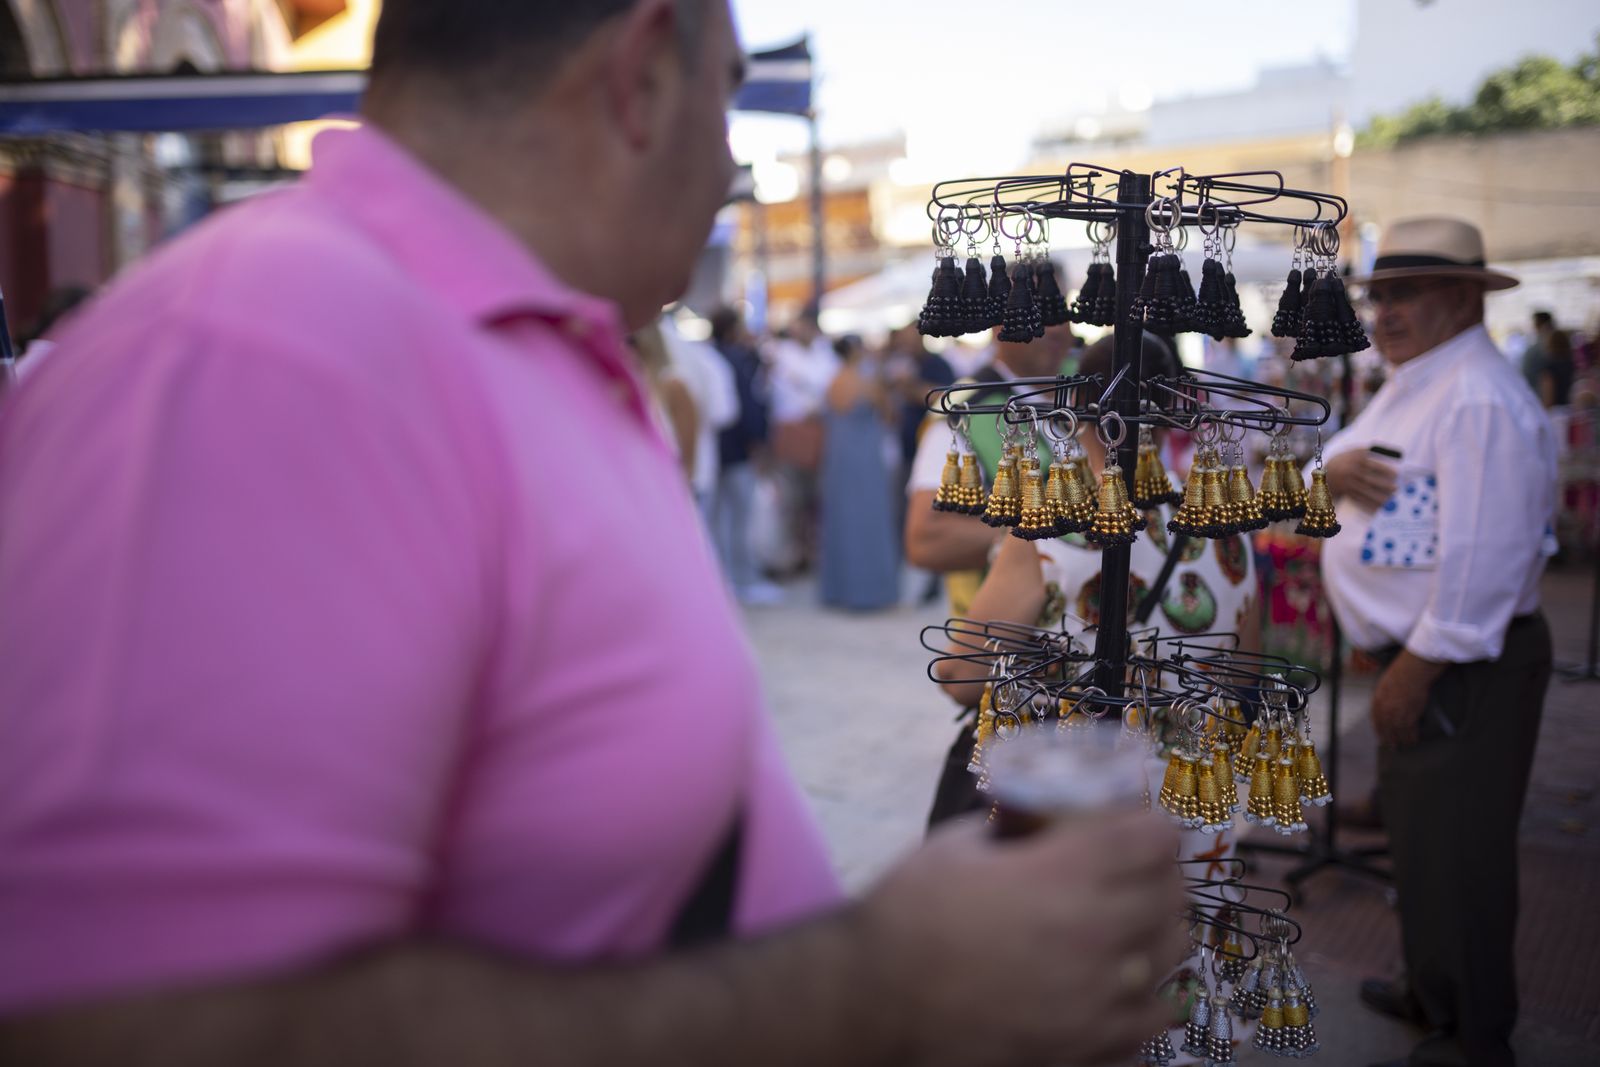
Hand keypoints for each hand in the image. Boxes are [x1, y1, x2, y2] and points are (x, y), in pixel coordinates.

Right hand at [856, 812, 1185, 1066]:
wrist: (876, 1002)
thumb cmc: (909, 912)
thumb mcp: (958, 844)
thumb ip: (1014, 828)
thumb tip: (1041, 817)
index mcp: (1065, 874)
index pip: (1153, 838)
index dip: (1147, 825)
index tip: (1133, 826)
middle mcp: (1097, 934)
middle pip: (1172, 894)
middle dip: (1156, 873)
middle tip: (1131, 870)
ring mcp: (1099, 998)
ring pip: (1173, 957)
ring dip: (1159, 931)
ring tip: (1130, 926)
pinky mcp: (1089, 1047)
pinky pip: (1153, 1020)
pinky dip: (1148, 999)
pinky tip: (1122, 986)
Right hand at [1323, 450, 1397, 510]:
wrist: (1325, 472)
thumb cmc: (1347, 460)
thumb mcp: (1355, 452)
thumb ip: (1371, 452)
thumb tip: (1392, 455)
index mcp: (1355, 460)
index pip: (1372, 465)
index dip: (1384, 469)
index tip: (1396, 474)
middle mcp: (1351, 471)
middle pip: (1369, 479)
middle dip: (1383, 485)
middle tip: (1396, 488)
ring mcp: (1347, 483)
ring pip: (1364, 491)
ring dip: (1378, 497)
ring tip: (1389, 501)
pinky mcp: (1346, 492)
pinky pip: (1359, 499)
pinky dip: (1369, 504)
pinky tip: (1378, 507)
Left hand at [1370, 651, 1444, 746]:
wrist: (1410, 673)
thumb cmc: (1398, 675)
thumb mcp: (1383, 685)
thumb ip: (1381, 697)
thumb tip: (1382, 704)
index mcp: (1377, 703)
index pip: (1376, 721)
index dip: (1379, 730)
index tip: (1381, 737)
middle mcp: (1385, 711)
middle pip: (1386, 729)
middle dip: (1389, 739)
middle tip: (1391, 746)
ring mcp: (1398, 714)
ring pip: (1399, 732)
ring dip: (1401, 740)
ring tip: (1403, 745)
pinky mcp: (1411, 715)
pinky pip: (1410, 730)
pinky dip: (1412, 736)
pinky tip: (1413, 740)